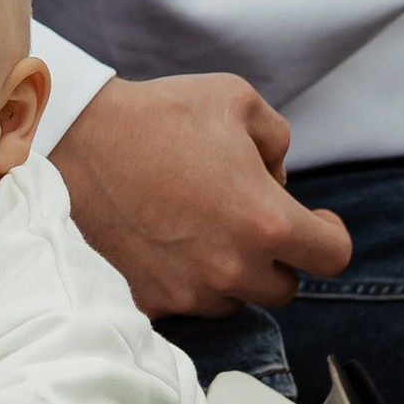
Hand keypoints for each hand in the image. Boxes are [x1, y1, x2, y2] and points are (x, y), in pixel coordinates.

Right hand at [55, 71, 353, 314]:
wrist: (71, 144)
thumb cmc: (155, 117)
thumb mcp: (237, 100)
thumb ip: (278, 140)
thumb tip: (277, 175)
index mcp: (265, 221)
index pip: (332, 256)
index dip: (330, 236)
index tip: (316, 222)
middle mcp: (232, 269)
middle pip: (284, 287)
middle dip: (276, 256)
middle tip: (248, 221)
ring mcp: (189, 292)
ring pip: (234, 299)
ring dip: (230, 272)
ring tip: (198, 227)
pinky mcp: (150, 303)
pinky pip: (186, 303)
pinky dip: (185, 279)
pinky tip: (164, 242)